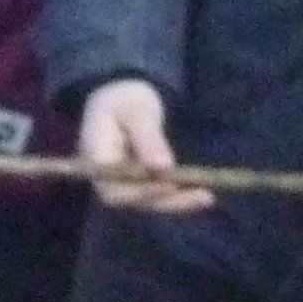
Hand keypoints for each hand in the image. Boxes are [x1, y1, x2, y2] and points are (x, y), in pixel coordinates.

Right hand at [78, 80, 207, 214]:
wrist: (124, 99)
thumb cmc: (125, 100)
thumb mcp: (136, 111)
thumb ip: (148, 138)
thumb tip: (164, 167)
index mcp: (95, 158)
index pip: (113, 188)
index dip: (140, 192)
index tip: (169, 184)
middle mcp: (105, 178)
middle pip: (133, 201)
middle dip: (167, 201)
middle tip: (202, 196)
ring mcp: (122, 184)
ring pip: (149, 202)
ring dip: (179, 202)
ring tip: (207, 197)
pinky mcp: (139, 185)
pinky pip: (158, 196)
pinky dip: (180, 196)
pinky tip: (204, 195)